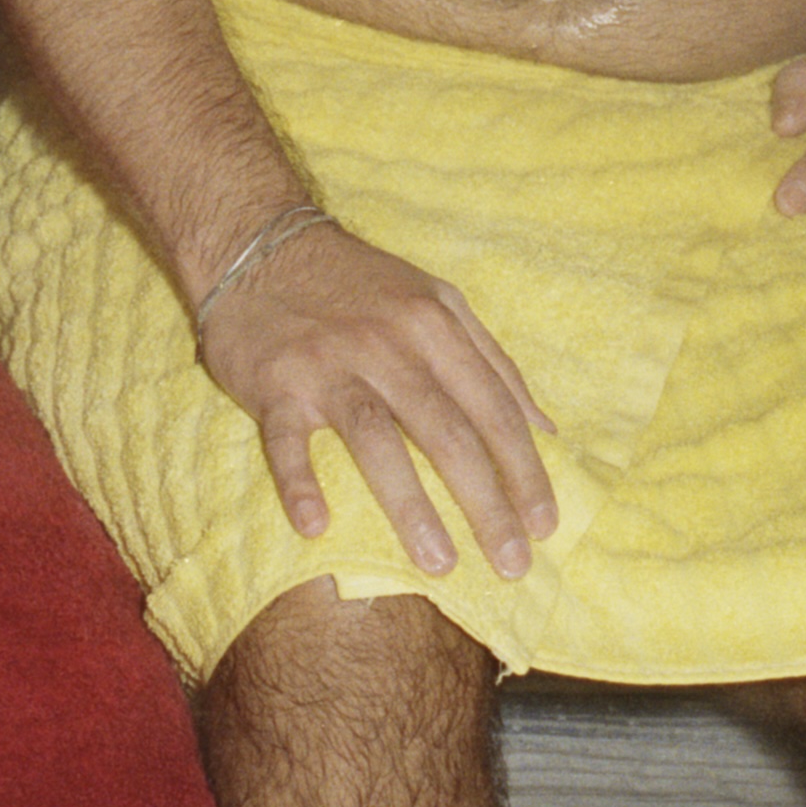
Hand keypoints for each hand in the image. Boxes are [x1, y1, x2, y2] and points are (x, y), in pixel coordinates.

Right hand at [202, 216, 553, 584]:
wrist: (258, 242)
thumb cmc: (358, 284)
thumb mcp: (436, 302)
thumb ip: (492, 362)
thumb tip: (547, 428)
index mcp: (434, 326)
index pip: (492, 408)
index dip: (524, 470)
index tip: (545, 525)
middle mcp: (386, 344)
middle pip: (446, 432)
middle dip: (485, 503)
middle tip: (511, 564)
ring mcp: (329, 364)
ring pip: (376, 439)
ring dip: (410, 506)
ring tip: (440, 562)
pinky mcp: (275, 383)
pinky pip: (286, 439)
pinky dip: (298, 481)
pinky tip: (315, 525)